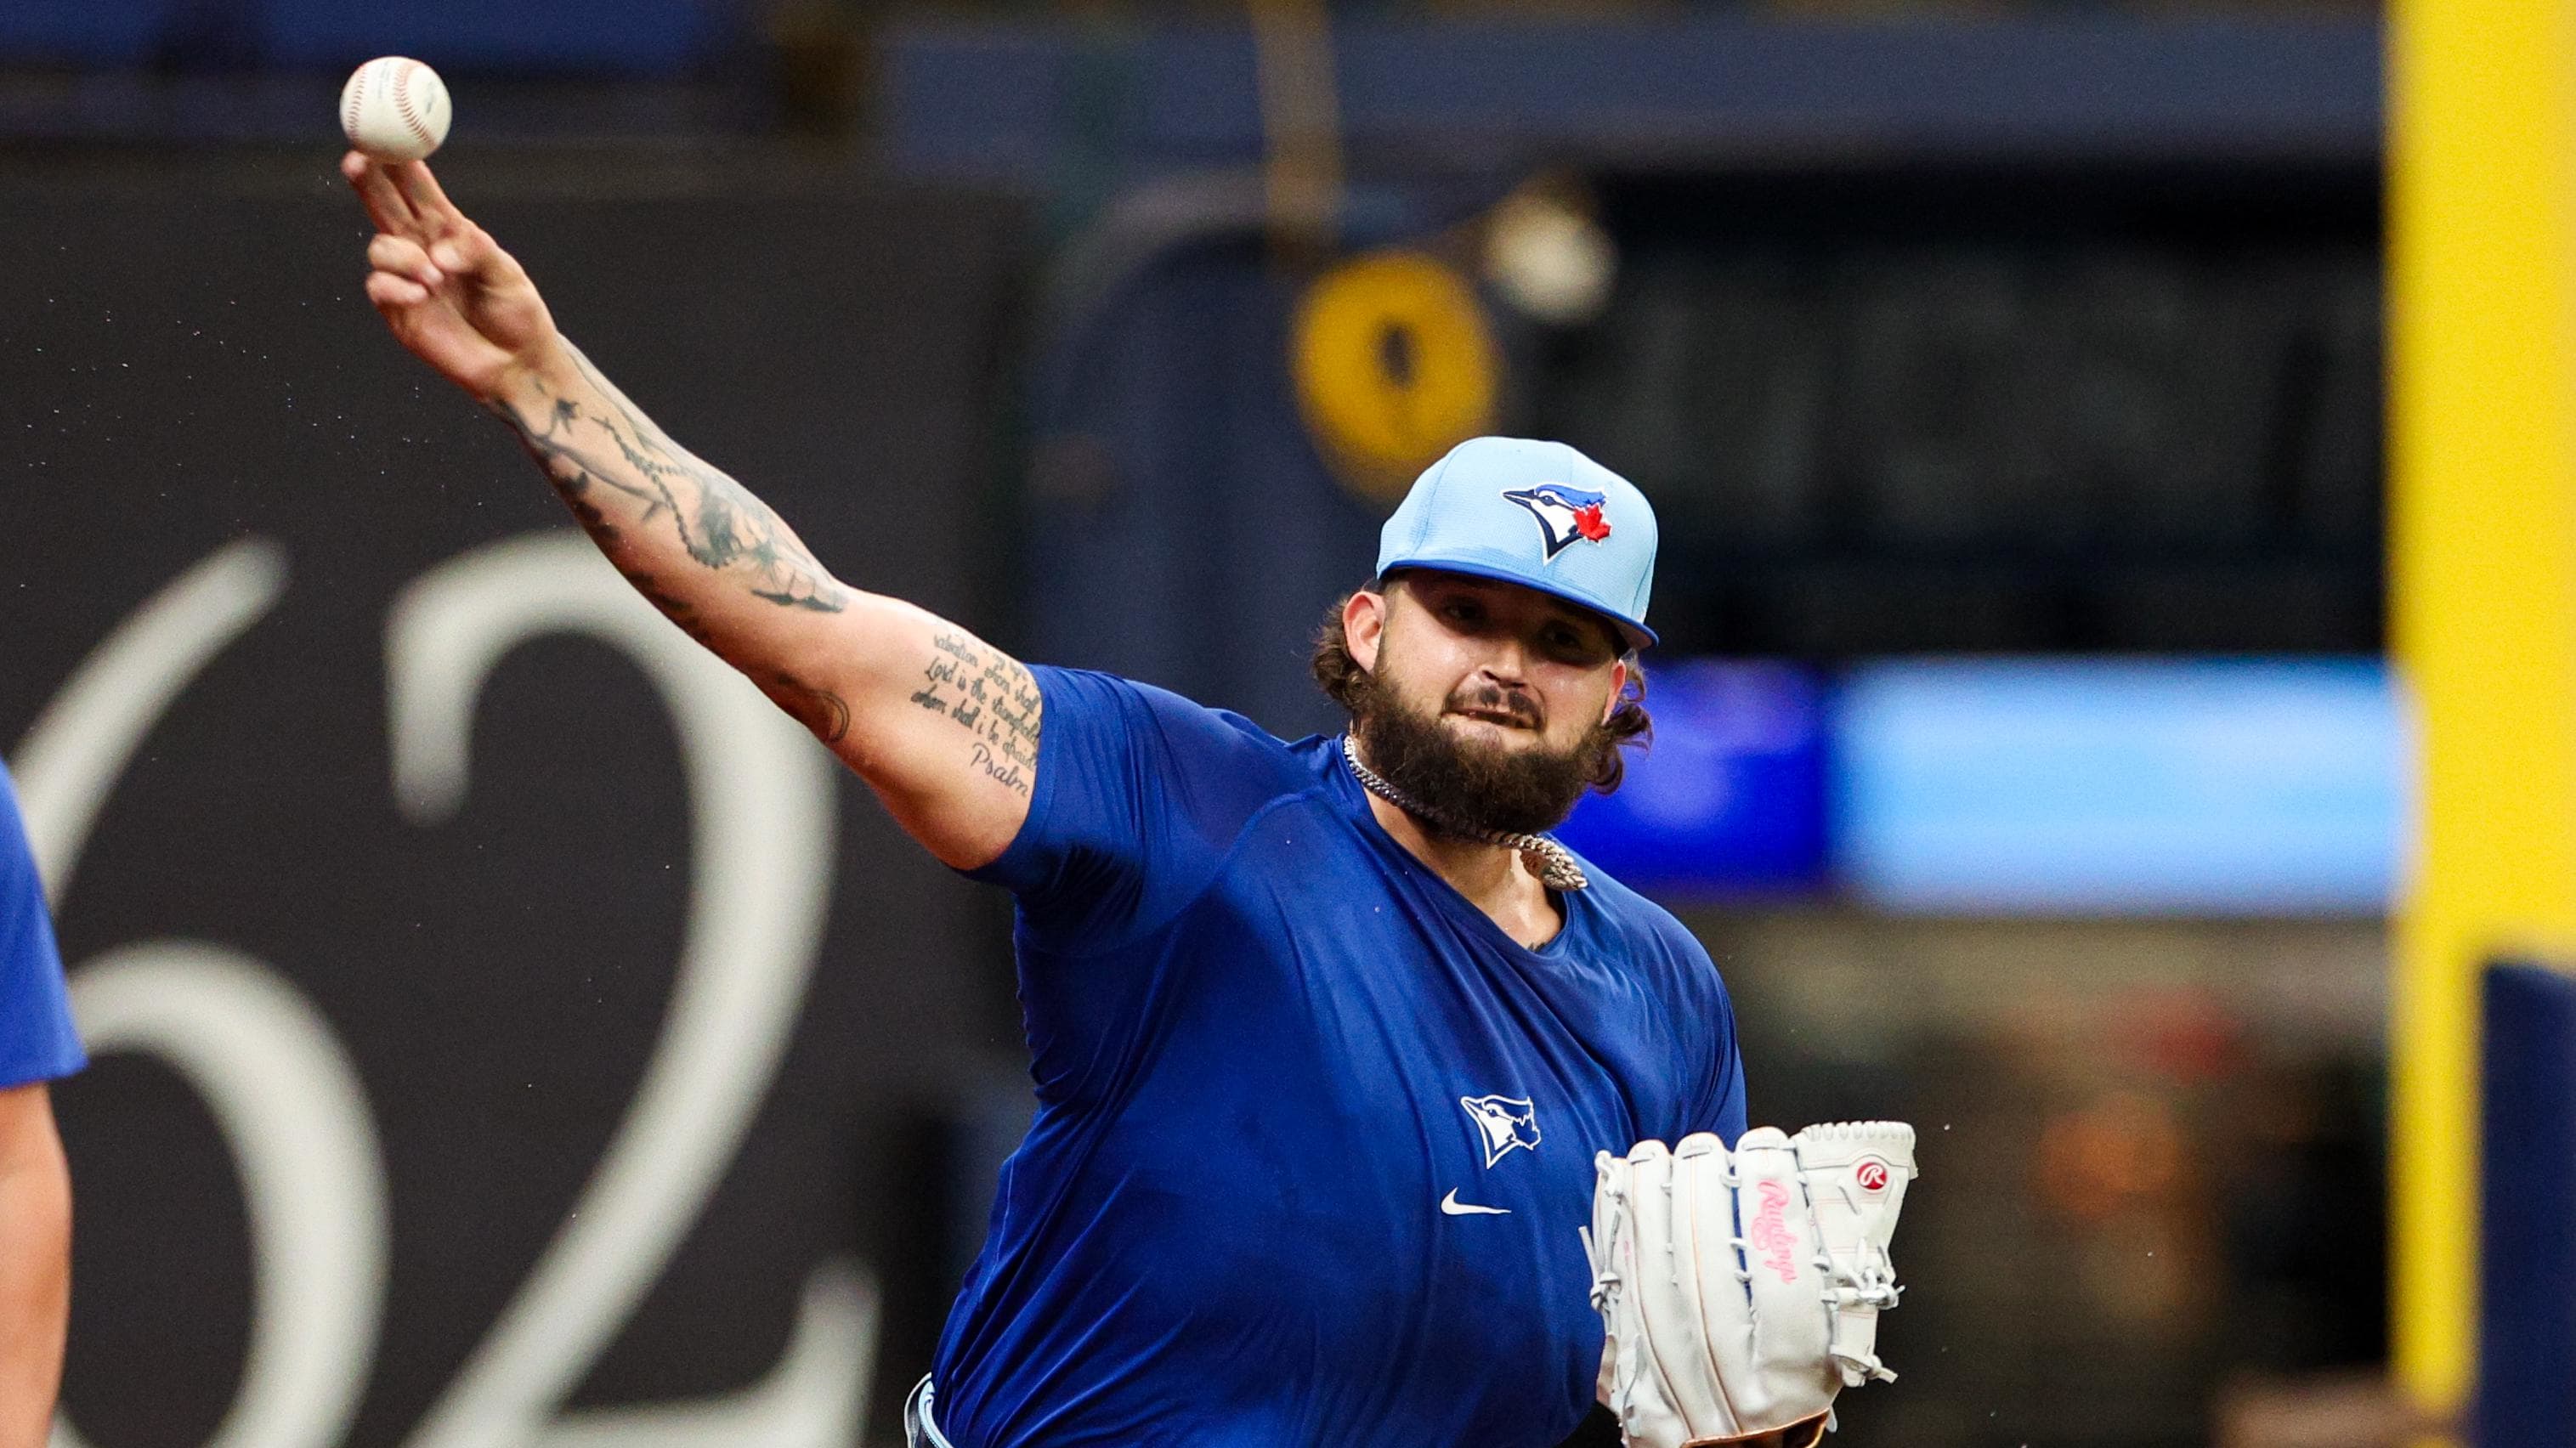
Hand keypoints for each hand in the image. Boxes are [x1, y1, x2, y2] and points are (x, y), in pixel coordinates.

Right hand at [343, 151, 563, 408]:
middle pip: (383, 204)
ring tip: (434, 279)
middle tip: (358, 160)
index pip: (416, 188)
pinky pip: (378, 286)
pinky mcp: (398, 310)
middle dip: (367, 179)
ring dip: (401, 257)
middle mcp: (422, 248)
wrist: (516, 363)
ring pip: (379, 247)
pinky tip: (421, 296)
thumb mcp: (506, 274)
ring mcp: (406, 278)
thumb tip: (437, 252)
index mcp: (448, 230)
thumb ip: (474, 253)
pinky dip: (395, 286)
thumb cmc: (517, 312)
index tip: (385, 139)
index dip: (398, 162)